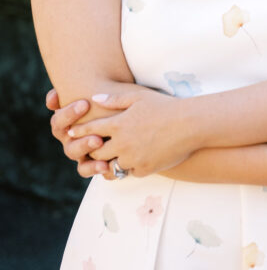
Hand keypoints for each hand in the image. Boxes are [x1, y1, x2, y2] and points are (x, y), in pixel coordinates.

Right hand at [46, 89, 107, 177]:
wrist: (126, 121)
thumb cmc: (109, 104)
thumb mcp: (101, 93)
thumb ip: (83, 88)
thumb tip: (56, 95)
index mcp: (67, 120)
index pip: (58, 118)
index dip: (68, 112)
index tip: (85, 103)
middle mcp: (68, 135)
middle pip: (61, 132)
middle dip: (73, 122)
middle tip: (88, 113)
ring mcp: (77, 150)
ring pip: (72, 151)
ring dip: (83, 145)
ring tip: (98, 140)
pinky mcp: (89, 164)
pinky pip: (85, 170)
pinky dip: (93, 168)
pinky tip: (105, 164)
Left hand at [65, 88, 191, 176]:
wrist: (190, 124)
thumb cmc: (165, 106)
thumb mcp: (139, 96)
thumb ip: (115, 99)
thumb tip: (94, 98)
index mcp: (118, 124)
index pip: (90, 130)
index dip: (80, 131)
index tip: (73, 132)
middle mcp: (122, 143)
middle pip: (96, 152)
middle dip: (93, 149)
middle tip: (92, 147)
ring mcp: (132, 158)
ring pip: (110, 165)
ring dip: (110, 161)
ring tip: (109, 158)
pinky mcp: (143, 169)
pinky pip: (129, 172)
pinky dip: (128, 167)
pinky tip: (132, 161)